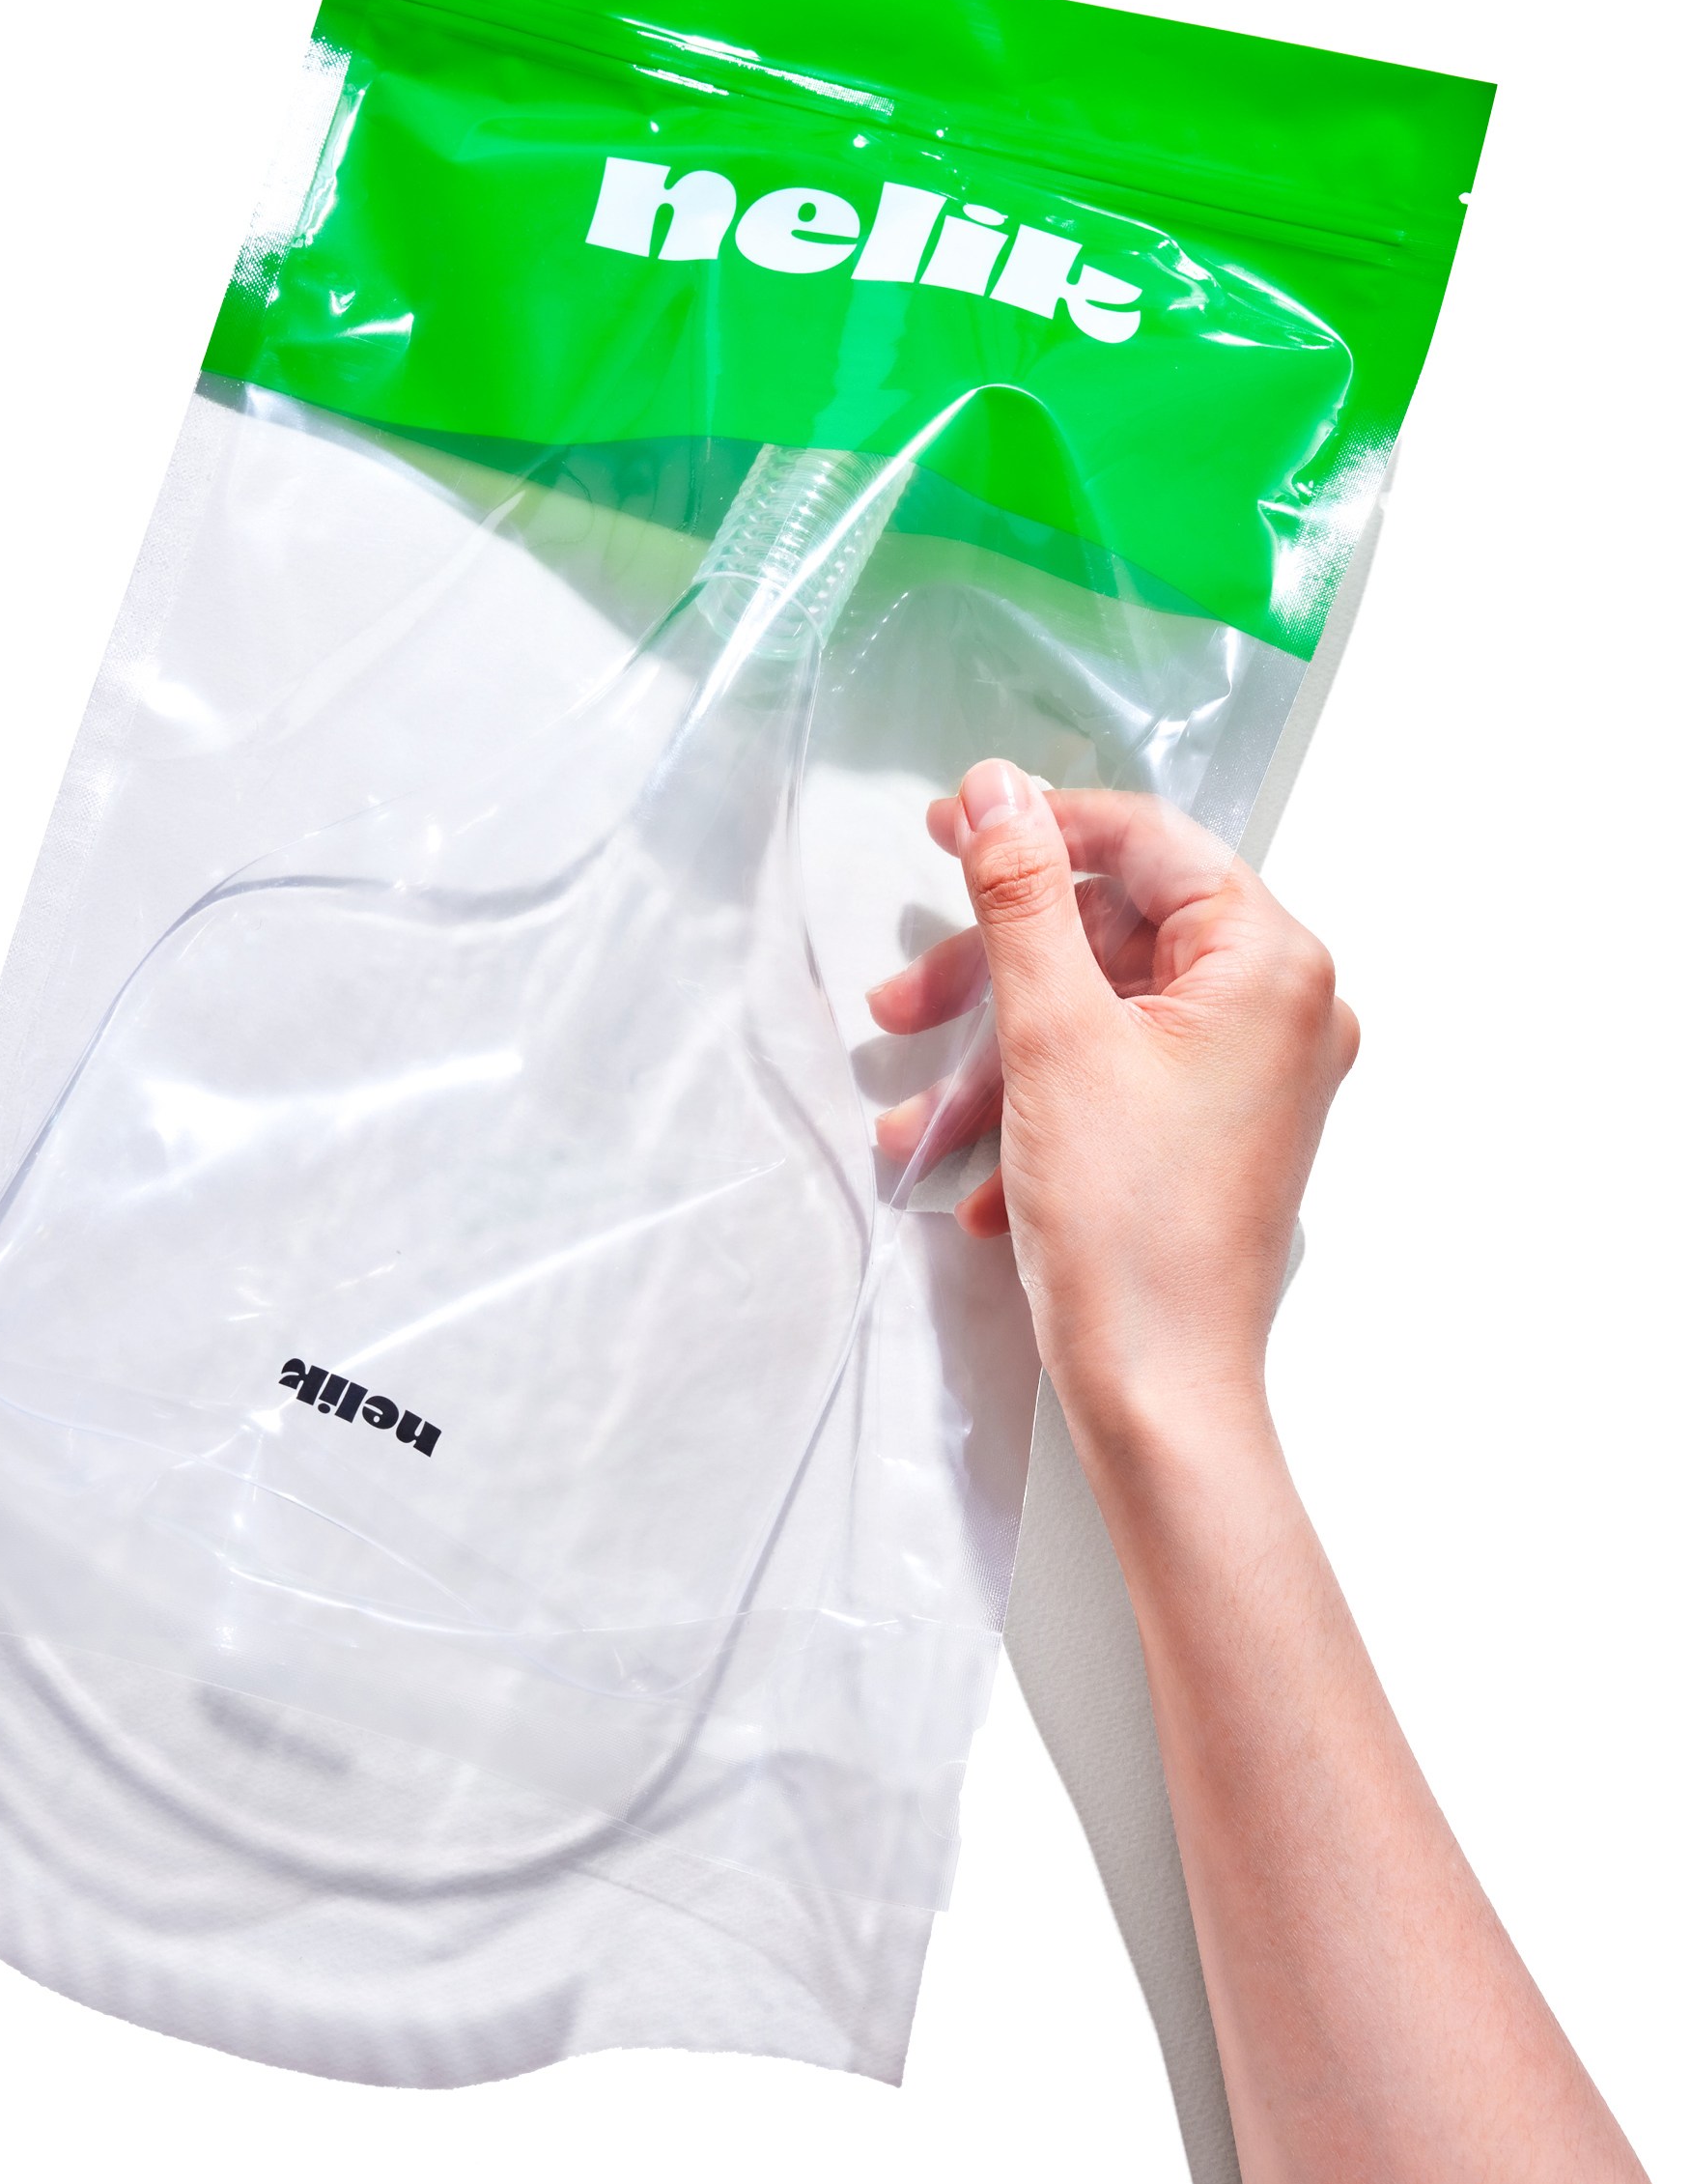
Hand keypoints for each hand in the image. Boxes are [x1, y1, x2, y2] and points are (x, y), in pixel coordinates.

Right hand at [868, 761, 1359, 1460]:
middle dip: (992, 977)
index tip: (940, 831)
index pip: (1147, 843)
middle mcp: (1285, 1009)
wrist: (1160, 1395)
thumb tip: (998, 787)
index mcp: (1271, 962)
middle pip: (1114, 936)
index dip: (1034, 830)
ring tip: (911, 1123)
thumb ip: (1020, 898)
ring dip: (994, 1062)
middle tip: (898, 1008)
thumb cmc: (1128, 1230)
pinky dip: (1035, 1112)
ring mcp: (1256, 1078)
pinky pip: (1117, 1083)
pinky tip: (964, 1178)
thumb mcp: (1051, 1038)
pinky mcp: (1220, 1136)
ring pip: (1101, 1019)